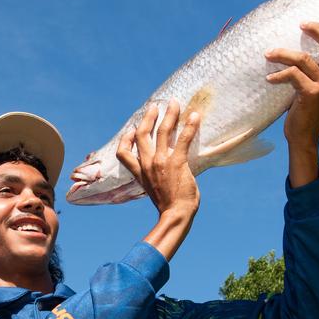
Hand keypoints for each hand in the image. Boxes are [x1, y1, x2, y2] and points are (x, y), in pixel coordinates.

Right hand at [116, 99, 201, 259]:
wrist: (175, 215)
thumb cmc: (168, 205)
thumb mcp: (152, 189)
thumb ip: (153, 177)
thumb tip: (160, 172)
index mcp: (140, 172)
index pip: (123, 153)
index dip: (125, 139)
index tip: (132, 130)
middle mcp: (148, 164)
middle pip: (143, 134)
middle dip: (148, 118)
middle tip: (155, 107)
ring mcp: (161, 162)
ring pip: (163, 131)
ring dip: (169, 115)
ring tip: (174, 103)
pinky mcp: (177, 162)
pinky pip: (183, 139)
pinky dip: (190, 126)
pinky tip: (195, 116)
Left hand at [265, 22, 318, 185]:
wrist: (305, 136)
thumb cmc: (307, 109)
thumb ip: (317, 70)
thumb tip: (300, 47)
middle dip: (317, 29)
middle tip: (302, 24)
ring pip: (304, 58)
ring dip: (282, 54)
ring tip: (269, 53)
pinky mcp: (311, 94)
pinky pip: (292, 74)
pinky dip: (278, 74)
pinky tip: (270, 78)